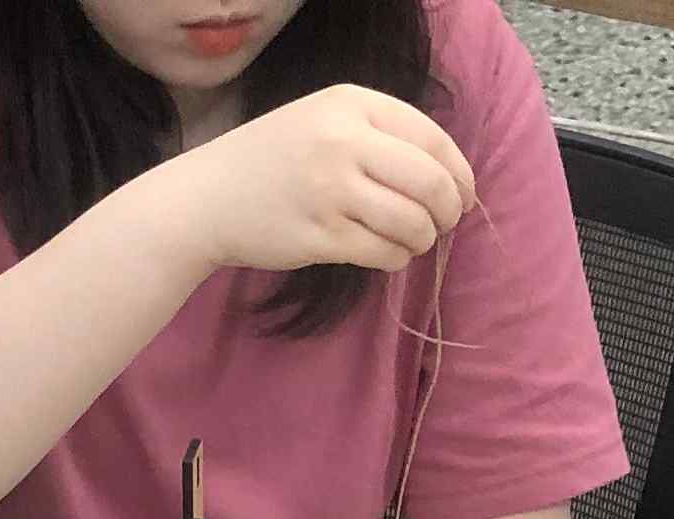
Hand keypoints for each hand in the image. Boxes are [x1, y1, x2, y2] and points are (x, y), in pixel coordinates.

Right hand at [159, 86, 476, 278]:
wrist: (208, 197)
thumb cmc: (274, 160)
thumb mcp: (324, 121)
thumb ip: (379, 136)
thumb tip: (447, 177)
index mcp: (351, 104)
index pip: (432, 139)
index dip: (459, 173)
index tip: (464, 196)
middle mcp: (343, 142)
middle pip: (430, 182)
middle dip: (448, 210)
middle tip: (443, 225)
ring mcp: (331, 191)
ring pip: (411, 222)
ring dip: (422, 239)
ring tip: (411, 241)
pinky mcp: (320, 236)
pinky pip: (383, 253)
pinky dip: (395, 258)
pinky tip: (386, 254)